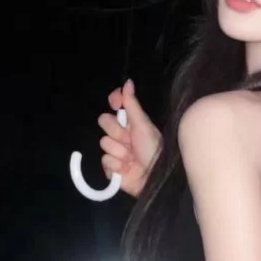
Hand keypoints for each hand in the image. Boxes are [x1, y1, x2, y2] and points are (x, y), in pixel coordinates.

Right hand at [98, 78, 161, 198]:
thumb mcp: (143, 125)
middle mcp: (122, 135)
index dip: (113, 101)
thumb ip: (132, 104)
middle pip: (104, 122)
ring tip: (132, 158)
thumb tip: (127, 82)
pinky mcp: (111, 170)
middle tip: (130, 140)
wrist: (156, 178)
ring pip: (104, 143)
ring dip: (120, 151)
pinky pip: (104, 161)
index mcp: (132, 123)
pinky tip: (127, 169)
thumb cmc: (154, 150)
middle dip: (117, 131)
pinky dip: (116, 165)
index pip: (116, 104)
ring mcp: (116, 152)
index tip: (115, 102)